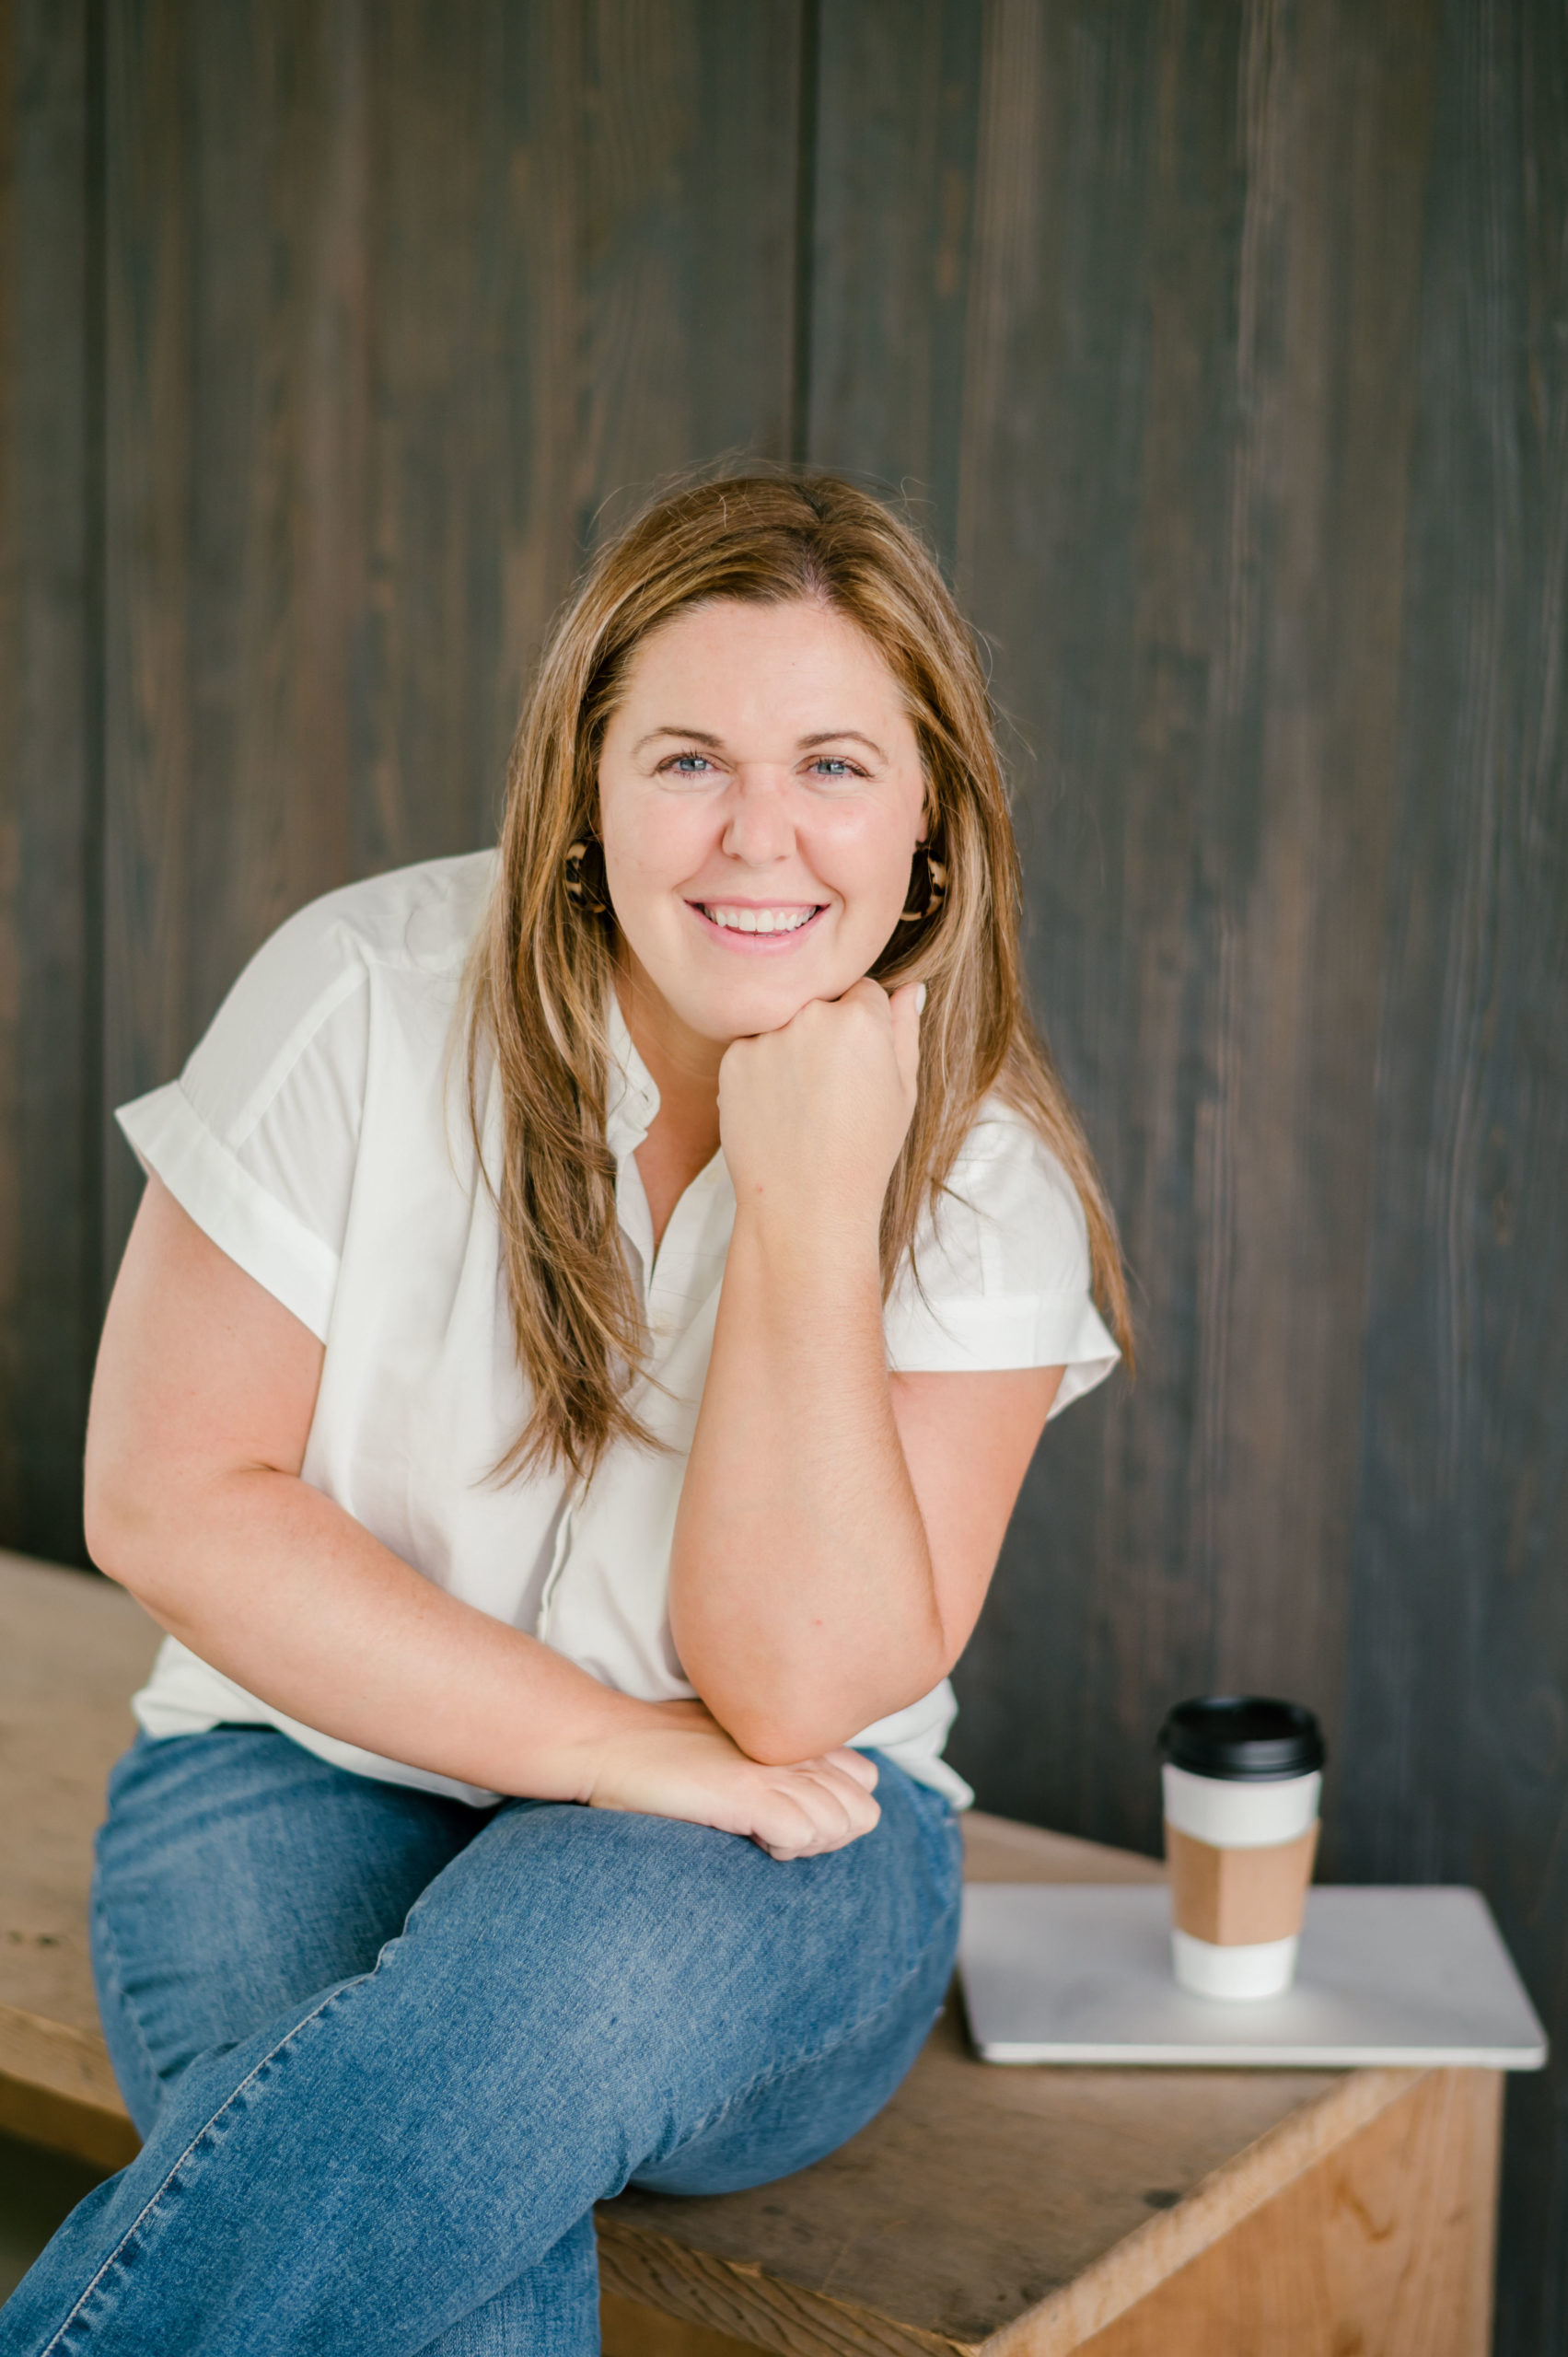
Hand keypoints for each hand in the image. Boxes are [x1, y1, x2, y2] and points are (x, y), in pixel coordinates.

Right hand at [573, 1699, 880, 1860]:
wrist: (611, 1741)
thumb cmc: (667, 1751)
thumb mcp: (736, 1751)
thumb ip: (778, 1766)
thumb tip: (802, 1811)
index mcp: (797, 1737)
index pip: (866, 1782)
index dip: (838, 1809)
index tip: (793, 1817)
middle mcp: (795, 1747)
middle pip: (863, 1811)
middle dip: (829, 1834)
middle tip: (778, 1832)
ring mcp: (774, 1769)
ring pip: (842, 1825)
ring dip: (805, 1844)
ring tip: (759, 1834)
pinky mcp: (747, 1791)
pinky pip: (804, 1835)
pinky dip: (783, 1849)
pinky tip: (747, 1837)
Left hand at [718, 978, 923, 1235]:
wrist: (806, 1203)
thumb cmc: (864, 1152)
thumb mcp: (903, 1091)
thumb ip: (904, 1031)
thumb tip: (909, 988)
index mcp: (860, 1019)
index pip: (863, 989)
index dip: (864, 1026)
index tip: (859, 1062)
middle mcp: (810, 1017)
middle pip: (820, 1002)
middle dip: (826, 1031)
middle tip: (831, 1087)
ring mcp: (767, 1037)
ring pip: (783, 1023)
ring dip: (791, 1047)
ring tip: (803, 1102)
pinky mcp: (732, 1059)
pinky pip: (753, 1048)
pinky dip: (762, 1070)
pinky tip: (777, 1109)